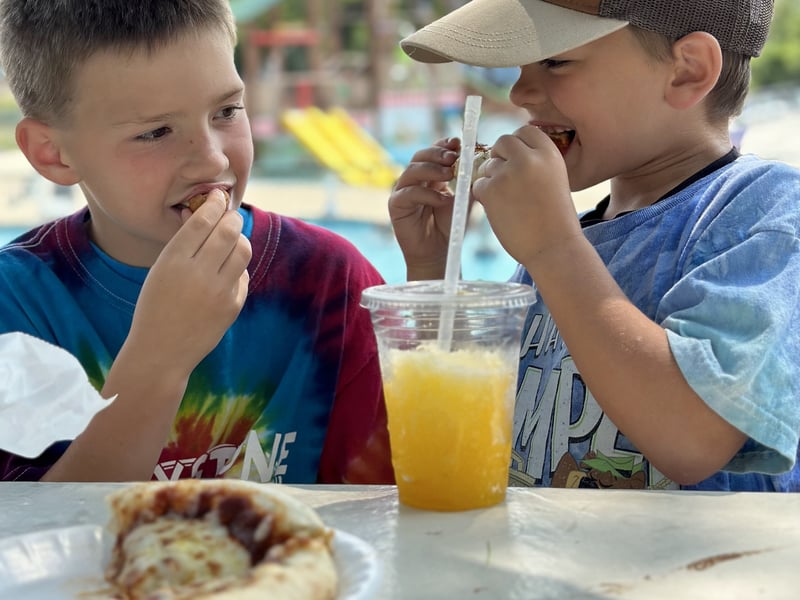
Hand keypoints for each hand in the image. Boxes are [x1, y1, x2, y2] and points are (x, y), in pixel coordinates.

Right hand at [124, 190, 251, 377]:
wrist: (161, 351)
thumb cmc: (156, 304)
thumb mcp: (160, 269)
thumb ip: (183, 242)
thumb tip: (202, 210)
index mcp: (173, 260)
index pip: (203, 219)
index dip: (215, 203)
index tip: (218, 196)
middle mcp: (198, 274)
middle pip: (229, 230)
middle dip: (231, 218)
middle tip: (229, 217)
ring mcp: (219, 291)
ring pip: (243, 249)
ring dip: (238, 239)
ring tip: (229, 242)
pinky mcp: (233, 306)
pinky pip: (242, 275)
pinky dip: (236, 268)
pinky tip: (224, 271)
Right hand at [388, 138, 460, 279]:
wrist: (437, 252)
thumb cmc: (449, 226)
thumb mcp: (463, 200)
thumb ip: (468, 182)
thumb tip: (480, 162)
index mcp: (430, 174)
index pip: (434, 151)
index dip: (444, 144)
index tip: (458, 143)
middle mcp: (414, 179)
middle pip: (420, 156)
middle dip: (438, 153)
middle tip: (454, 157)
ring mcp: (403, 191)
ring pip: (412, 170)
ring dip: (432, 169)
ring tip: (449, 174)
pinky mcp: (396, 205)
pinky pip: (409, 193)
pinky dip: (427, 194)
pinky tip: (442, 200)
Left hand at [473, 125, 581, 269]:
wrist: (554, 248)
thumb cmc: (556, 220)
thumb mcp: (554, 180)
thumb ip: (535, 163)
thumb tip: (506, 152)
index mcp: (549, 153)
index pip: (525, 131)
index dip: (518, 145)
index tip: (518, 160)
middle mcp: (528, 158)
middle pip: (503, 142)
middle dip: (500, 157)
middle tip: (506, 178)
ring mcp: (508, 173)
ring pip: (488, 165)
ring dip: (492, 180)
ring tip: (509, 202)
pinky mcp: (491, 191)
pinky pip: (478, 184)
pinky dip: (484, 196)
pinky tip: (500, 210)